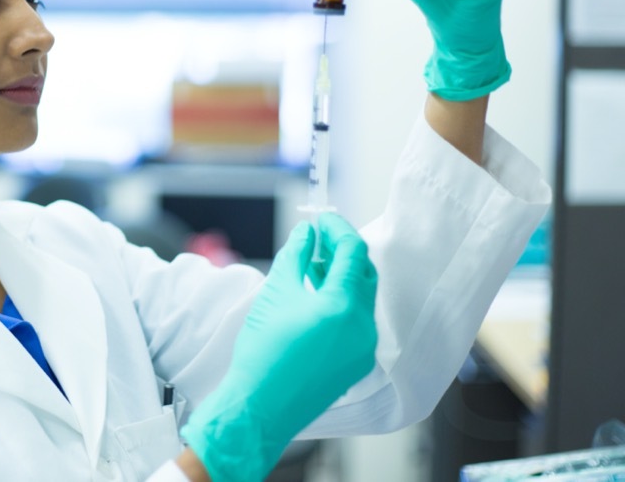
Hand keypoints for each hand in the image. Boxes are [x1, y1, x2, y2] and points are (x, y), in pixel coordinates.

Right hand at [180, 214, 377, 481]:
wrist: (260, 406)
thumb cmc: (263, 350)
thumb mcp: (276, 292)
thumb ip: (296, 255)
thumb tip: (307, 232)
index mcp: (343, 306)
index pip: (352, 251)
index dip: (337, 228)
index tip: (321, 218)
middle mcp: (362, 327)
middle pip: (364, 273)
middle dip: (342, 251)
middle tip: (318, 239)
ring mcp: (363, 348)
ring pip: (361, 299)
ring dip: (342, 277)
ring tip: (312, 267)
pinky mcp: (357, 364)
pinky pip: (357, 323)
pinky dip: (342, 303)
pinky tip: (316, 300)